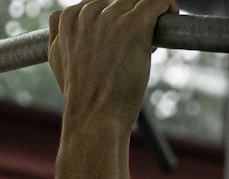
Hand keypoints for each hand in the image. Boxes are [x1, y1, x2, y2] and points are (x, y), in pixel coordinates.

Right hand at [47, 0, 178, 129]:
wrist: (95, 118)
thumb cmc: (82, 97)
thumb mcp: (57, 61)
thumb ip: (60, 36)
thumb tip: (61, 23)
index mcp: (68, 19)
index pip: (96, 4)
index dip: (110, 22)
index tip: (117, 43)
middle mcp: (88, 13)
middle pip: (117, 2)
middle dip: (128, 19)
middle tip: (133, 48)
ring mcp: (111, 17)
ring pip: (137, 2)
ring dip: (146, 19)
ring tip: (146, 47)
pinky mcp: (134, 24)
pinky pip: (157, 1)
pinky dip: (166, 6)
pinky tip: (170, 14)